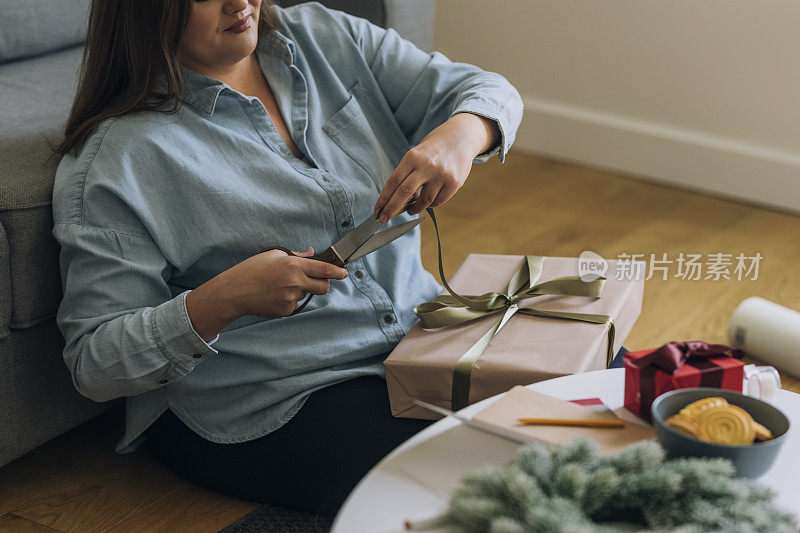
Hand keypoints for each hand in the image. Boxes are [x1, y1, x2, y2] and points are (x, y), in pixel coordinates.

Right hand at [225, 247, 348, 317]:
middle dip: (324, 284)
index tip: (345, 273)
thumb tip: (312, 253)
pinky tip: (273, 295)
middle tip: (314, 280)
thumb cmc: (252, 270)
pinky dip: (288, 300)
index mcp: (294, 265)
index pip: (324, 269)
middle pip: (324, 287)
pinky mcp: (286, 310)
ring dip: (299, 290)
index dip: (338, 272)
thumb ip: (296, 256)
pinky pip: (294, 304)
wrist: (235, 291)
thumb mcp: (274, 255)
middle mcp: (295, 282)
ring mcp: (291, 298)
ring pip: (306, 295)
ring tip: (278, 285)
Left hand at [374, 113, 499, 220]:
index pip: (393, 182)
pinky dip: (430, 205)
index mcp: (412, 157)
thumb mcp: (416, 155)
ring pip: (424, 201)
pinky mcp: (455, 183)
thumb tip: (400, 202)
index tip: (378, 210)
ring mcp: (442, 175)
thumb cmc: (433, 149)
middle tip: (384, 218)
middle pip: (404, 193)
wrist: (460, 137)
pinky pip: (438, 201)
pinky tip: (427, 201)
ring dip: (415, 209)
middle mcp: (427, 165)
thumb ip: (408, 176)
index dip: (384, 199)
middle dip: (392, 208)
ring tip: (411, 209)